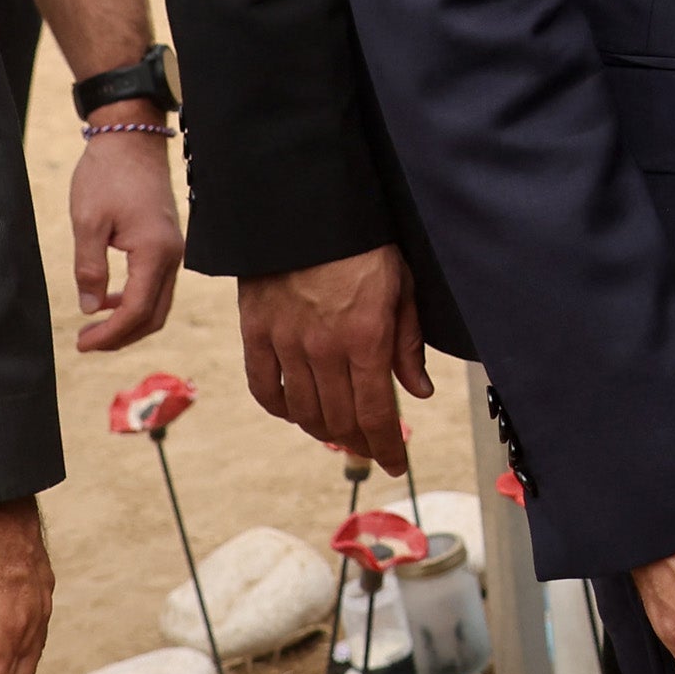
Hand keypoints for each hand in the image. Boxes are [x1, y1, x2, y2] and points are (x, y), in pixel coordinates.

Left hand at [67, 132, 183, 348]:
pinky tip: (109, 299)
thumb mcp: (88, 222)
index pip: (137, 311)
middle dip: (121, 336)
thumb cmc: (107, 175)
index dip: (110, 334)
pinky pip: (157, 284)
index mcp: (154, 252)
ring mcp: (173, 249)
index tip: (81, 343)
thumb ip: (90, 268)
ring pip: (158, 302)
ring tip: (94, 326)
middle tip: (85, 342)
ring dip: (128, 321)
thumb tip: (91, 308)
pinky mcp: (167, 242)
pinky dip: (135, 301)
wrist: (131, 138)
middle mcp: (172, 255)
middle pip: (154, 315)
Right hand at [238, 246, 429, 462]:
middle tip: (370, 448)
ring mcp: (287, 343)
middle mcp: (326, 349)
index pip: (377, 414)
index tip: (397, 465)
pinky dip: (281, 408)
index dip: (387, 448)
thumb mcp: (402, 287)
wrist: (307, 208)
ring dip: (323, 431)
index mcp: (367, 339)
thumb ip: (408, 344)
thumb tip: (419, 391)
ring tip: (338, 432)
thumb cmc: (364, 245)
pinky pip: (265, 388)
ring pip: (304, 411)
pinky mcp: (256, 332)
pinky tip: (295, 411)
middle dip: (360, 443)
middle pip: (340, 420)